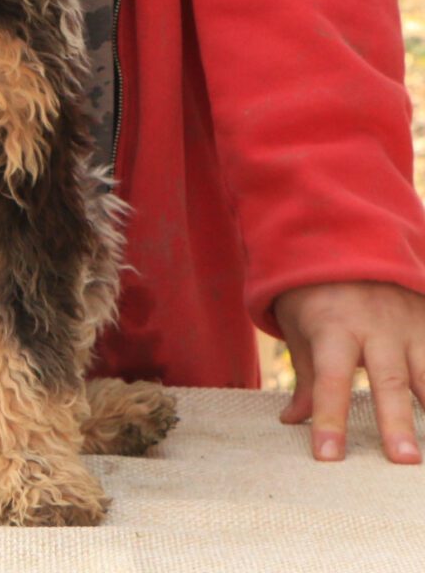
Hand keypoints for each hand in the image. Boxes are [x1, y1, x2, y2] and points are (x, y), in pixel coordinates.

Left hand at [274, 281, 424, 462]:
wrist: (347, 240)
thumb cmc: (316, 293)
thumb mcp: (300, 328)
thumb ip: (306, 378)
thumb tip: (292, 421)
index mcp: (335, 328)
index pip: (330, 380)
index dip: (329, 418)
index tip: (328, 456)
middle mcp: (376, 328)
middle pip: (388, 379)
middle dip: (396, 420)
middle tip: (402, 461)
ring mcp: (410, 325)